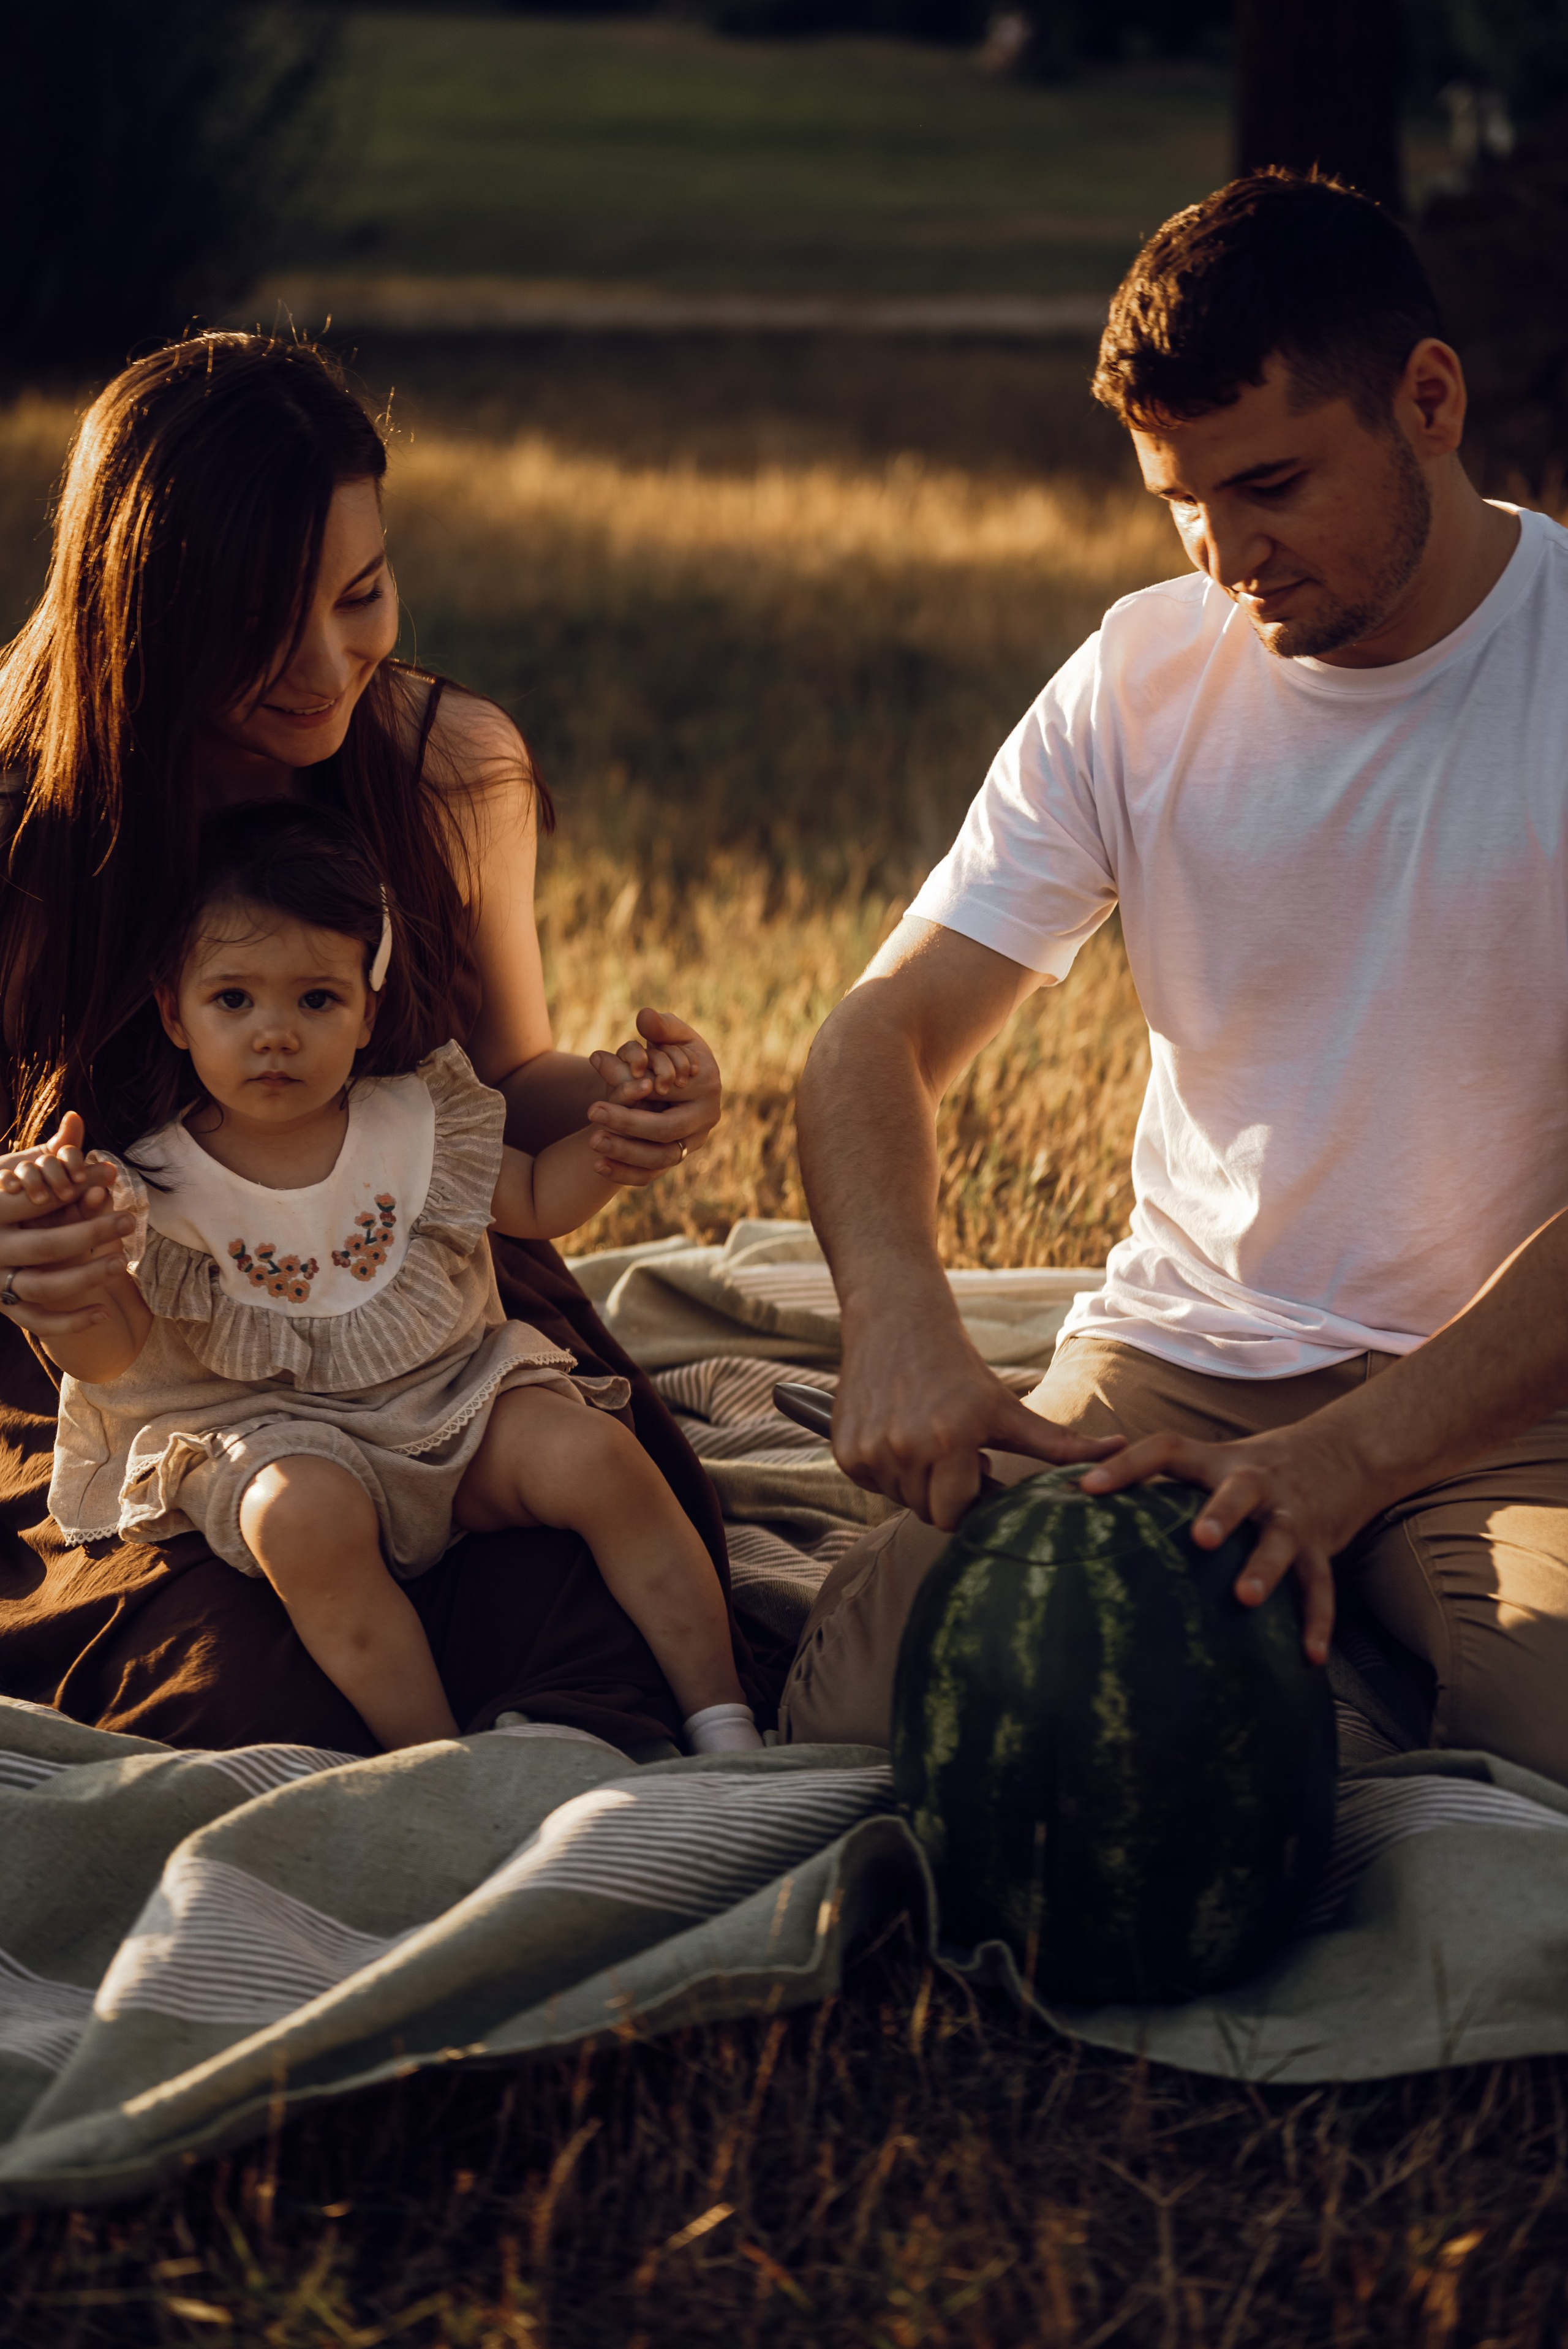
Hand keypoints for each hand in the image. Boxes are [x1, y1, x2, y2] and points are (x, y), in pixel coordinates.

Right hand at [0, 1114, 135, 1338]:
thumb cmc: (7, 1200)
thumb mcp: (21, 1173)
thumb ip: (49, 1152)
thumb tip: (77, 1118)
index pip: (35, 1203)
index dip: (75, 1190)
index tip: (110, 1176)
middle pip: (46, 1245)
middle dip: (92, 1233)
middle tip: (129, 1222)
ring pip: (44, 1286)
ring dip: (86, 1276)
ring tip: (122, 1264)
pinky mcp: (3, 1306)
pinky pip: (37, 1321)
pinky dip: (70, 1323)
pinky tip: (104, 1313)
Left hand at [584, 1009, 720, 1188]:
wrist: (680, 1081)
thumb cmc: (675, 1051)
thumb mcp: (673, 1035)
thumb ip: (662, 1026)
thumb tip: (645, 1017)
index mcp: (708, 1086)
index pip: (672, 1095)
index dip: (641, 1092)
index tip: (607, 1085)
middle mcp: (705, 1119)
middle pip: (665, 1131)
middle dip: (628, 1124)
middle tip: (592, 1111)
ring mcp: (692, 1143)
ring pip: (659, 1159)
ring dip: (624, 1153)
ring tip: (592, 1140)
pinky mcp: (675, 1158)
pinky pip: (650, 1175)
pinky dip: (624, 1174)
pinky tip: (597, 1165)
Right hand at [833, 1305, 1122, 1530]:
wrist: (897, 1321)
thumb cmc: (960, 1368)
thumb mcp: (1007, 1407)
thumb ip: (1059, 1443)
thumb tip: (1123, 1451)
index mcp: (952, 1443)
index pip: (956, 1516)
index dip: (971, 1497)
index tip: (978, 1468)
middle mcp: (906, 1450)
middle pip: (927, 1511)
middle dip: (944, 1490)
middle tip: (954, 1450)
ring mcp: (871, 1452)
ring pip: (899, 1498)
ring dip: (915, 1478)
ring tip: (927, 1436)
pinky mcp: (845, 1450)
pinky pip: (871, 1483)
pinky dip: (885, 1467)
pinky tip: (897, 1430)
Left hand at [1077, 1416, 1374, 1665]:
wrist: (1345, 1453)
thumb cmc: (1254, 1470)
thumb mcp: (1213, 1462)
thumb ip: (1161, 1483)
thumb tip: (1078, 1502)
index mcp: (1217, 1461)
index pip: (1166, 1450)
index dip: (1127, 1465)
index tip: (1087, 1488)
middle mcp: (1255, 1482)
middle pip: (1239, 1491)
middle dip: (1221, 1513)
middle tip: (1200, 1540)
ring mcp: (1291, 1515)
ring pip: (1280, 1539)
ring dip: (1265, 1568)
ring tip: (1246, 1598)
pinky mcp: (1320, 1546)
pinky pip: (1320, 1585)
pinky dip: (1317, 1621)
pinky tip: (1310, 1657)